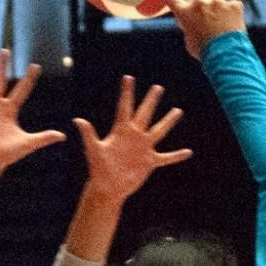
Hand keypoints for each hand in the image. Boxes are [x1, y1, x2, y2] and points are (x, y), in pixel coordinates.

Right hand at [0, 49, 66, 175]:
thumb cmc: (7, 154)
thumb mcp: (29, 143)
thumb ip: (44, 137)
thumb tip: (63, 136)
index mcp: (10, 109)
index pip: (22, 89)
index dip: (29, 78)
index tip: (36, 65)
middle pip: (0, 80)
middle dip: (3, 65)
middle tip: (5, 50)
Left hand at [75, 74, 191, 198]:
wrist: (108, 188)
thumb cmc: (98, 169)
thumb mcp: (94, 150)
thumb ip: (89, 135)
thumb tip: (77, 120)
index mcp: (121, 131)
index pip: (124, 107)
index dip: (126, 92)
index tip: (128, 77)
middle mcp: (134, 136)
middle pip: (145, 114)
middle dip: (151, 101)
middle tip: (158, 87)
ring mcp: (143, 148)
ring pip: (159, 131)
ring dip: (168, 121)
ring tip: (178, 110)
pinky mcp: (150, 162)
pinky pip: (166, 157)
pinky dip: (176, 156)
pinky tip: (188, 152)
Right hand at [161, 0, 244, 58]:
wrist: (226, 55)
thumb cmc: (206, 53)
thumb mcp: (191, 43)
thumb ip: (190, 30)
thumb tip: (193, 25)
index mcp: (185, 14)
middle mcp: (200, 4)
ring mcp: (218, 2)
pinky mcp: (234, 5)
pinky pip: (234, 6)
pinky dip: (235, 13)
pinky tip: (236, 25)